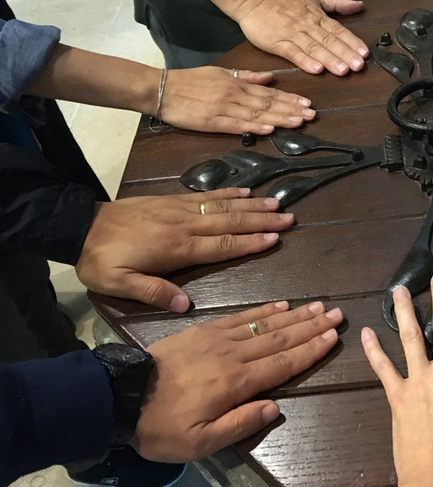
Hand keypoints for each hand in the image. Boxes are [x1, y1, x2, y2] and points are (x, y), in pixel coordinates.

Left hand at [76, 188, 293, 311]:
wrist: (79, 227)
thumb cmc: (101, 260)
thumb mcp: (119, 284)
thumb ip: (154, 292)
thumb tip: (186, 305)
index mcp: (177, 248)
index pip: (222, 244)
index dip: (250, 241)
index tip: (275, 237)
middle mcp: (184, 225)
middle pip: (230, 221)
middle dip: (261, 219)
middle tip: (288, 218)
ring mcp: (179, 209)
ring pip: (222, 206)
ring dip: (251, 204)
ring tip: (276, 202)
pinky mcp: (171, 200)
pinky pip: (205, 196)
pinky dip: (228, 193)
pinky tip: (244, 191)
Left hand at [134, 299, 343, 460]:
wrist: (121, 396)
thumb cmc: (161, 426)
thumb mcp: (199, 441)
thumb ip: (239, 423)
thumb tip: (274, 407)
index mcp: (235, 382)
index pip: (283, 363)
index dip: (311, 350)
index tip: (334, 337)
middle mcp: (233, 355)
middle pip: (281, 338)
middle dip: (312, 327)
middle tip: (336, 313)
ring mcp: (218, 339)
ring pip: (265, 324)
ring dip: (295, 315)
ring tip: (318, 306)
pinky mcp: (203, 330)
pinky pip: (240, 316)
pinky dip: (263, 309)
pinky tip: (280, 304)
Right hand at [160, 67, 314, 133]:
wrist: (160, 88)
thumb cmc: (189, 81)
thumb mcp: (220, 72)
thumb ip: (246, 76)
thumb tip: (270, 77)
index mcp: (236, 83)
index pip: (269, 93)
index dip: (289, 99)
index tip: (307, 104)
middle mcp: (234, 95)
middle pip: (268, 103)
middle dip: (291, 109)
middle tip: (311, 115)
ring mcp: (223, 108)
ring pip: (257, 113)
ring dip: (279, 118)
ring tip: (299, 122)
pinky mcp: (211, 122)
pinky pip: (236, 125)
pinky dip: (253, 126)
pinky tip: (269, 128)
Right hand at [234, 0, 368, 75]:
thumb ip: (336, 2)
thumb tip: (359, 5)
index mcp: (316, 15)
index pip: (338, 30)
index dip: (352, 41)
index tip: (364, 53)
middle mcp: (306, 25)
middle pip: (329, 41)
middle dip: (345, 54)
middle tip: (359, 66)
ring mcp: (291, 34)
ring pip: (314, 48)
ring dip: (329, 59)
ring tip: (343, 70)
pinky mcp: (276, 43)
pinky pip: (293, 53)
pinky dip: (304, 61)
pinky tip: (316, 69)